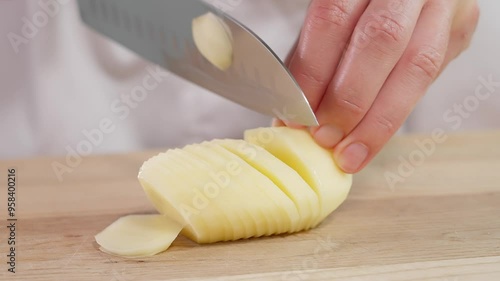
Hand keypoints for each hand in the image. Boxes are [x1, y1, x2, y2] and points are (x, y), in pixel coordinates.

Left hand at [278, 0, 479, 173]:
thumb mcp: (331, 14)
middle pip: (381, 42)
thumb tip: (292, 114)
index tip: (298, 113)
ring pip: (417, 66)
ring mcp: (442, 4)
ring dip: (379, 121)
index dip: (313, 71)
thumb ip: (313, 54)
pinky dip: (397, 113)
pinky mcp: (459, 28)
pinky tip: (374, 134)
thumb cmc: (360, 4)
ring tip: (351, 152)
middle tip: (324, 137)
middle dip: (348, 100)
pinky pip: (430, 78)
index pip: (333, 19)